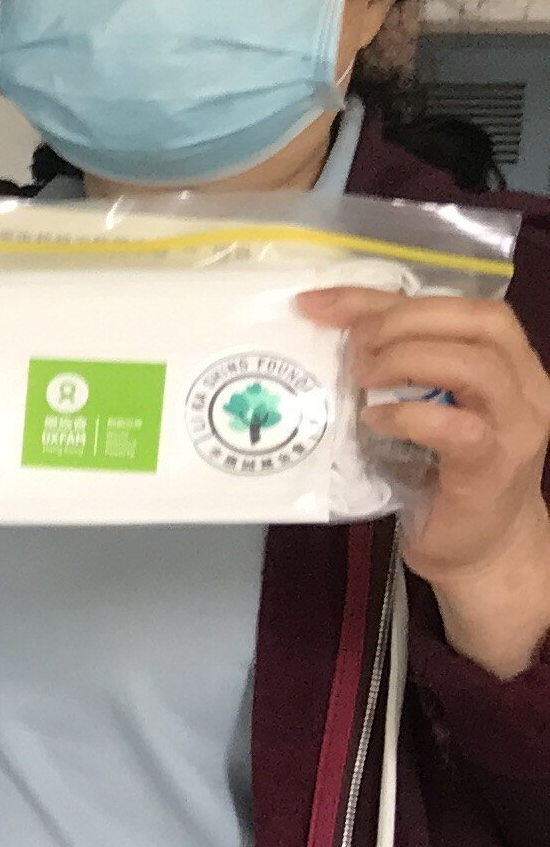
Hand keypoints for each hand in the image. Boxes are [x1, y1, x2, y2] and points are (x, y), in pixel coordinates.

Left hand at [303, 285, 549, 679]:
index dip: (388, 297)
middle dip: (404, 320)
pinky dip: (409, 415)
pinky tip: (375, 419)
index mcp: (510, 363)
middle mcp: (525, 388)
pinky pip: (458, 428)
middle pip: (481, 322)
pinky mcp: (491, 468)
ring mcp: (515, 428)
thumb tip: (331, 330)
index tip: (321, 303)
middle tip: (352, 344)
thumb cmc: (445, 474)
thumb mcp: (424, 407)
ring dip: (408, 360)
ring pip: (476, 366)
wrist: (484, 549)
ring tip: (361, 376)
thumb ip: (399, 369)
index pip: (461, 306)